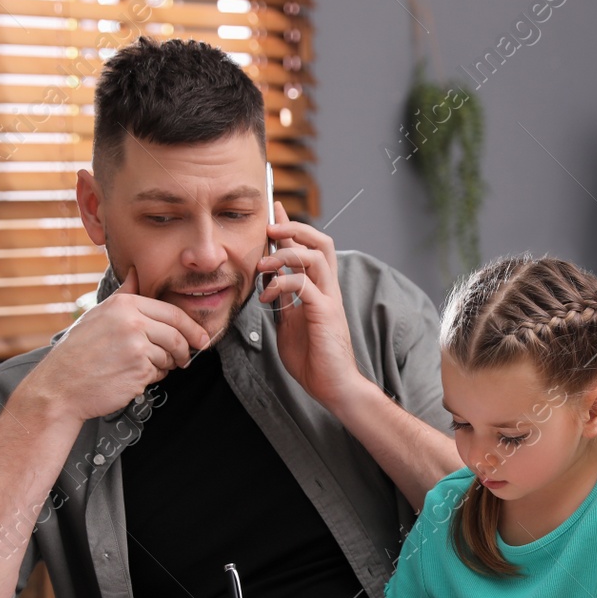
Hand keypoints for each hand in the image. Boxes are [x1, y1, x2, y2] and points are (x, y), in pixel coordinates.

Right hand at [24, 267, 208, 422]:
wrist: (61, 385)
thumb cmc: (79, 351)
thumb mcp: (98, 314)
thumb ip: (123, 294)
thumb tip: (135, 272)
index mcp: (124, 303)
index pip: (172, 312)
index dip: (191, 327)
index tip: (200, 338)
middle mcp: (132, 321)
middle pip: (177, 334)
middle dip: (186, 348)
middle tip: (186, 358)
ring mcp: (136, 346)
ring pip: (170, 355)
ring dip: (166, 365)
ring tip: (145, 367)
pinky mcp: (139, 370)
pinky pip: (160, 373)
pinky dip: (154, 377)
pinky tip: (134, 377)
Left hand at [258, 203, 362, 407]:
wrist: (333, 387)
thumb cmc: (313, 359)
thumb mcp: (288, 324)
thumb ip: (282, 301)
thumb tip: (269, 281)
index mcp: (319, 290)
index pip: (309, 248)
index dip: (292, 227)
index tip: (274, 211)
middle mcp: (327, 289)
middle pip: (321, 242)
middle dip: (294, 229)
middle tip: (270, 229)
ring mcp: (329, 299)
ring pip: (315, 256)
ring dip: (285, 254)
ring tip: (262, 266)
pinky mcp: (326, 313)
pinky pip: (305, 285)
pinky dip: (283, 284)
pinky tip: (268, 297)